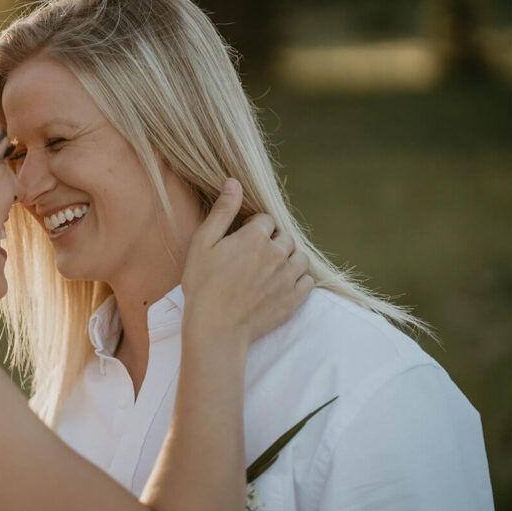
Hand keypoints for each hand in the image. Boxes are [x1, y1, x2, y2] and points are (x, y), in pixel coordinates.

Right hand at [181, 178, 312, 345]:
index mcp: (255, 237)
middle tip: (253, 256)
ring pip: (300, 256)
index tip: (240, 240)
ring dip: (288, 258)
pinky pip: (308, 281)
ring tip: (269, 268)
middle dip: (272, 241)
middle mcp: (277, 253)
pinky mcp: (294, 299)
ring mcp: (288, 277)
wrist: (216, 328)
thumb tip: (234, 182)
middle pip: (285, 236)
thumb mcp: (203, 243)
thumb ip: (222, 211)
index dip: (252, 228)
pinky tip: (281, 283)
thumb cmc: (203, 285)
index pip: (265, 220)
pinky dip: (298, 279)